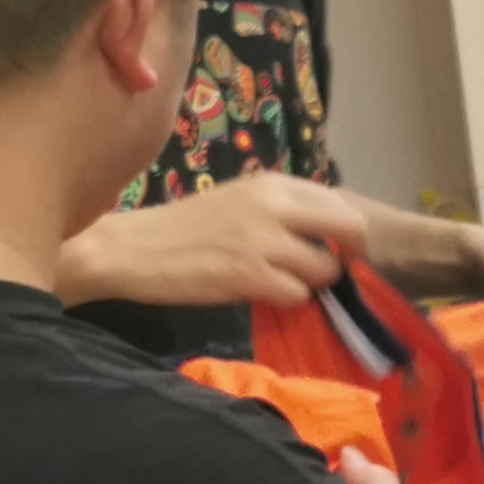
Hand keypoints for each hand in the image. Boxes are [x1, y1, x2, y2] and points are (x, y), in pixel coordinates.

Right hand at [58, 174, 364, 309]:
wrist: (132, 249)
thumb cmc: (185, 227)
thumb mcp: (239, 200)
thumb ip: (282, 209)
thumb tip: (328, 230)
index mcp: (273, 184)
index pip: (341, 201)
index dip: (349, 230)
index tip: (338, 247)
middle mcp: (275, 205)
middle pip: (351, 228)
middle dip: (351, 254)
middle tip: (334, 270)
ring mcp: (263, 240)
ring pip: (325, 268)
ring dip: (312, 283)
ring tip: (283, 282)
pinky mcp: (248, 275)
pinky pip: (297, 294)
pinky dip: (286, 299)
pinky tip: (261, 293)